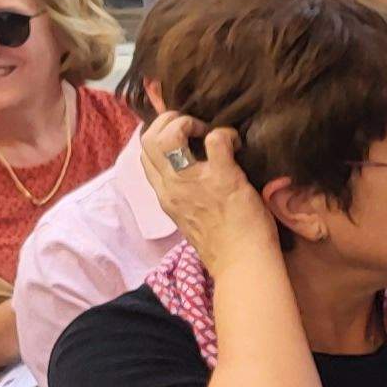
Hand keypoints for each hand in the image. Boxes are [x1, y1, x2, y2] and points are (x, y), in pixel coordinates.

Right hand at [138, 115, 288, 267]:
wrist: (242, 264)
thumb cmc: (225, 244)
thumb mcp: (190, 217)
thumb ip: (185, 195)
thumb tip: (195, 175)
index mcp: (165, 196)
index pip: (144, 156)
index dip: (159, 136)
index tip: (182, 137)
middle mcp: (171, 187)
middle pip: (148, 139)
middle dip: (168, 122)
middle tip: (195, 128)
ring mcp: (193, 182)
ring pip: (168, 135)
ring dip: (188, 123)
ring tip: (208, 131)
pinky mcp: (221, 178)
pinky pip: (216, 140)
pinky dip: (226, 134)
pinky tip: (237, 144)